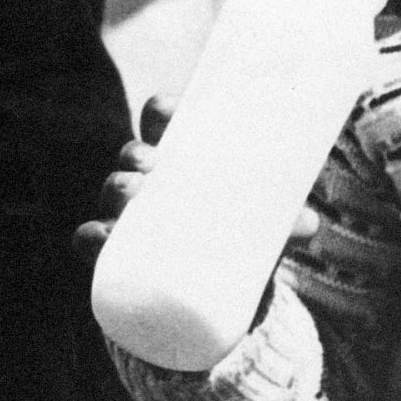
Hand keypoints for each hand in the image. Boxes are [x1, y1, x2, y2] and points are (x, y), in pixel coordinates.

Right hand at [73, 98, 320, 259]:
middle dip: (137, 153)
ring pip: (114, 191)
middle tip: (153, 161)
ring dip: (118, 187)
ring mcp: (132, 216)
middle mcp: (153, 182)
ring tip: (135, 192)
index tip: (170, 108)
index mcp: (185, 159)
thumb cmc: (241, 235)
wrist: (219, 292)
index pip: (165, 123)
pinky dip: (91, 236)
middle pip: (134, 155)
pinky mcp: (120, 254)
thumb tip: (309, 223)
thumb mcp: (266, 225)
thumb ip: (286, 222)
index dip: (163, 110)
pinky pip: (92, 239)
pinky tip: (99, 235)